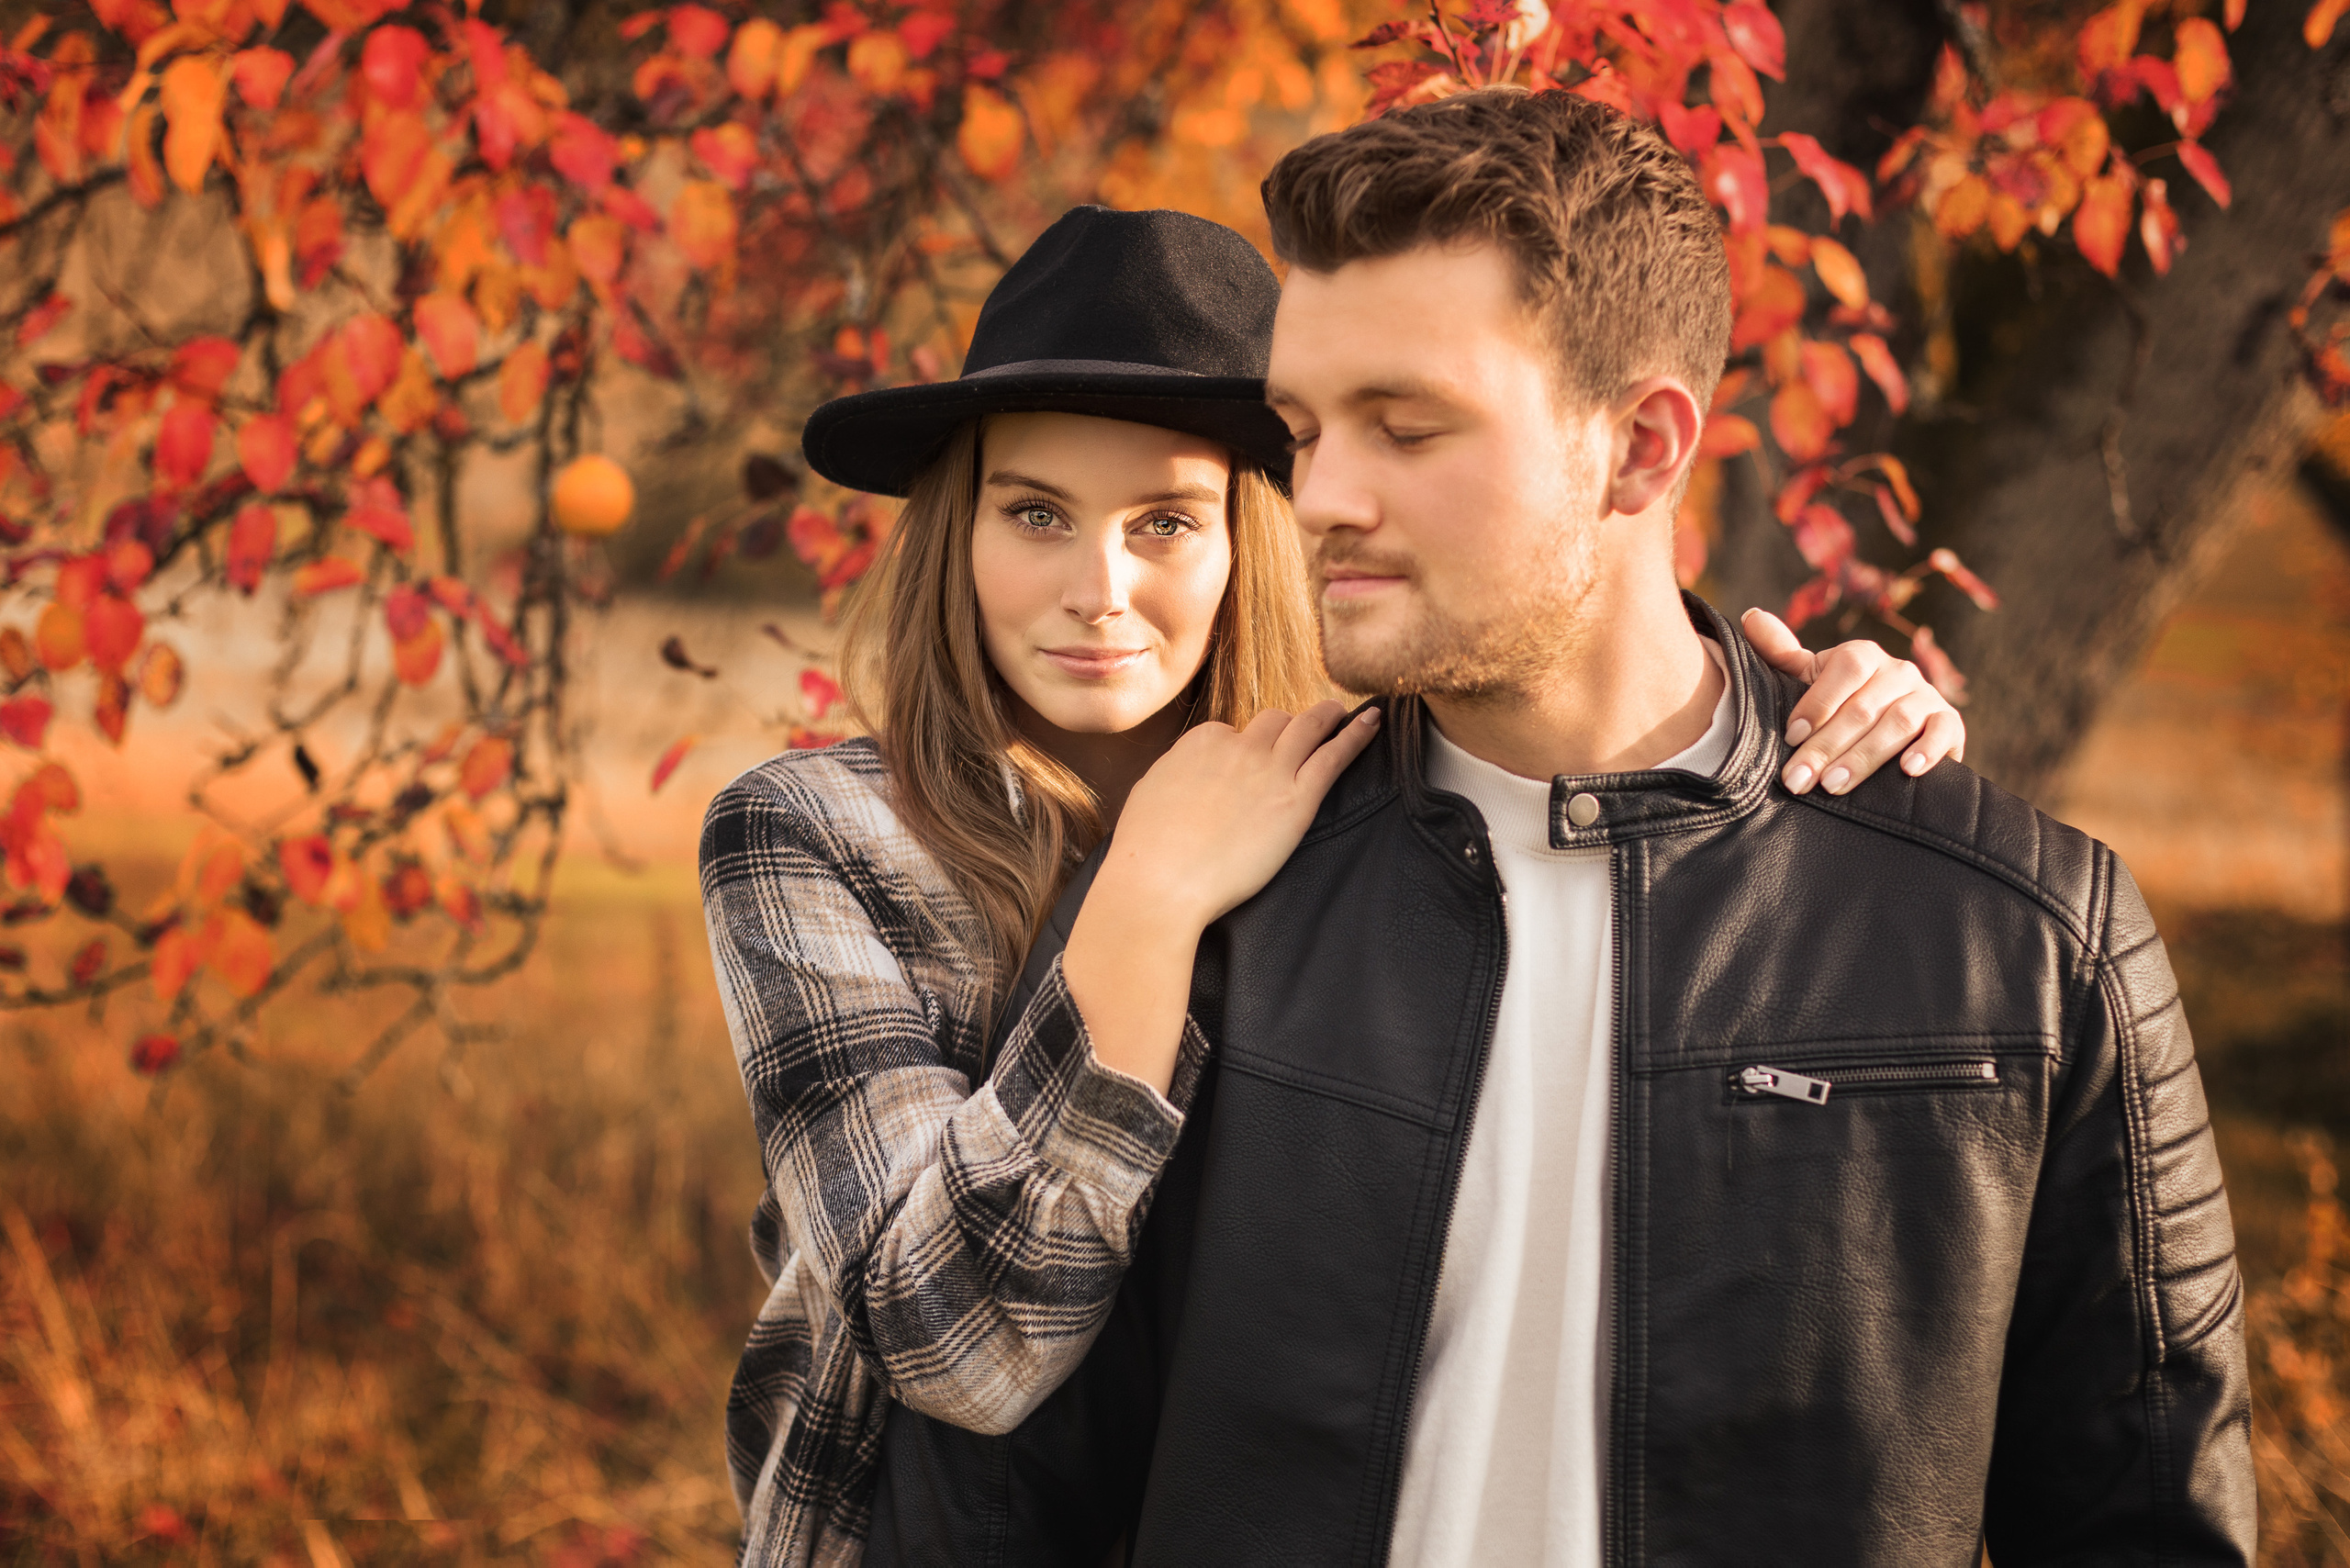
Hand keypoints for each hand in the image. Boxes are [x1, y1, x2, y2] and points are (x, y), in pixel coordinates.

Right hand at [1100, 700, 1382, 927]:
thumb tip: (1184, 775)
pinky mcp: (1297, 798)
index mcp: (1201, 742)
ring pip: (1307, 726)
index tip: (1246, 764)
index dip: (1241, 748)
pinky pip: (1334, 756)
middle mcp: (1238, 746)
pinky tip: (1373, 723)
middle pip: (1273, 723)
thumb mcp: (1151, 792)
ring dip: (1327, 715)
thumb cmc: (1145, 850)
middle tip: (1303, 731)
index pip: (1231, 732)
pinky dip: (1357, 735)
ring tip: (1341, 712)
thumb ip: (1176, 775)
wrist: (1160, 880)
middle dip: (1286, 728)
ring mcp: (1270, 769)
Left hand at [1742, 608, 1965, 795]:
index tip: (1791, 737)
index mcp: (1862, 656)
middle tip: (1799, 780)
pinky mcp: (1949, 723)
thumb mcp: (1811, 678)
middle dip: (1826, 748)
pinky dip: (1928, 751)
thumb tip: (1749, 617)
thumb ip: (1782, 654)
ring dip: (1864, 757)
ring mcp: (1926, 696)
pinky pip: (1943, 733)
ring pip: (1897, 724)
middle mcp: (1898, 671)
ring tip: (1834, 786)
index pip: (1844, 671)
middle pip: (1862, 708)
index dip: (1818, 703)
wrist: (1899, 730)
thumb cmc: (1842, 703)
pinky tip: (1908, 771)